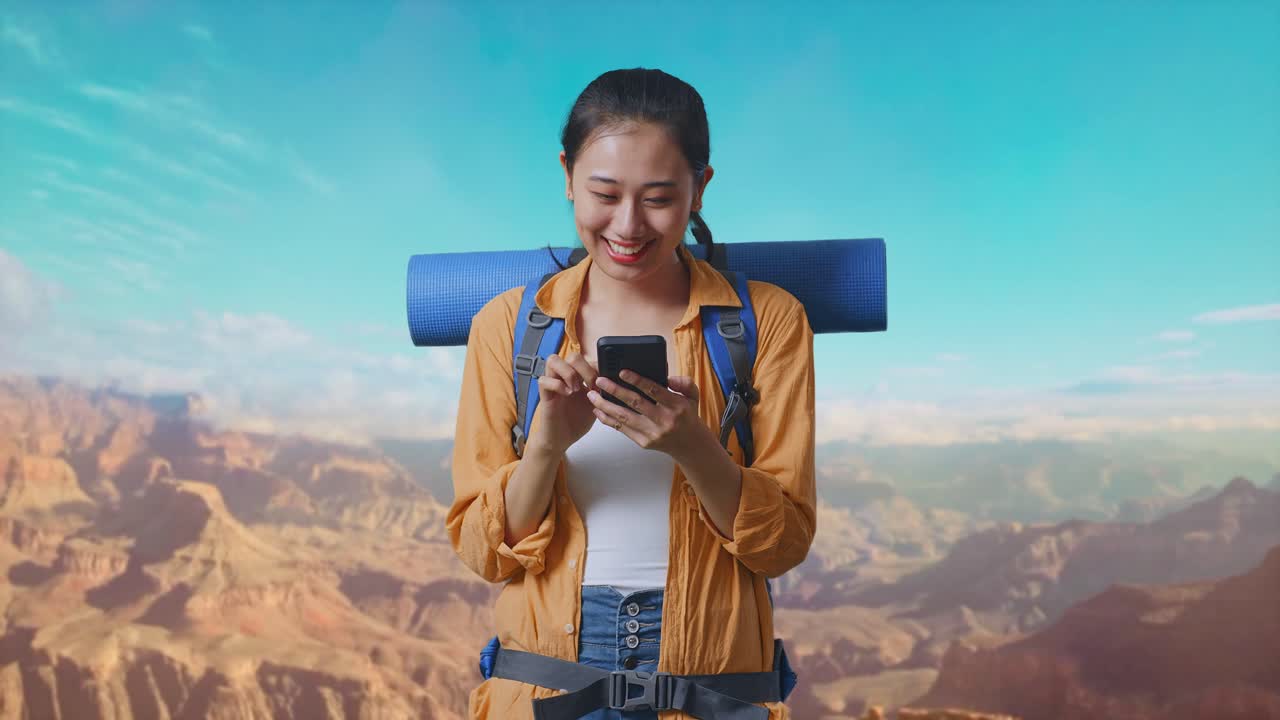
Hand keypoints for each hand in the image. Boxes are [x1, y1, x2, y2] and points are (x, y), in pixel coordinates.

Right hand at [527, 352, 599, 454]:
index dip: (597, 366)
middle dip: (585, 368)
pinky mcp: (544, 396)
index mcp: (578, 377)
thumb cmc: (577, 421)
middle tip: (590, 385)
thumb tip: (614, 381)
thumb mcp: (596, 404)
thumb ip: (602, 391)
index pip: (587, 358)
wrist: (562, 439)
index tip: (604, 382)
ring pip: (552, 360)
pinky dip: (557, 385)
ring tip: (576, 388)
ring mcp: (553, 384)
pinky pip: (543, 380)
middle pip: (571, 355)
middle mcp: (565, 377)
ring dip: (568, 372)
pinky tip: (567, 395)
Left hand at [587, 370, 710, 459]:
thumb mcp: (693, 396)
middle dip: (614, 391)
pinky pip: (622, 429)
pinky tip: (598, 410)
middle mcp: (664, 420)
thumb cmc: (687, 415)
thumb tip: (668, 377)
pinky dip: (608, 419)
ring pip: (624, 417)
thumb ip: (684, 382)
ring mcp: (652, 433)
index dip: (636, 380)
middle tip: (599, 380)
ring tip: (592, 395)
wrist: (689, 444)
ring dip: (605, 405)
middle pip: (635, 403)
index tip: (622, 372)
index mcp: (676, 406)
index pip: (654, 390)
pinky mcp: (643, 442)